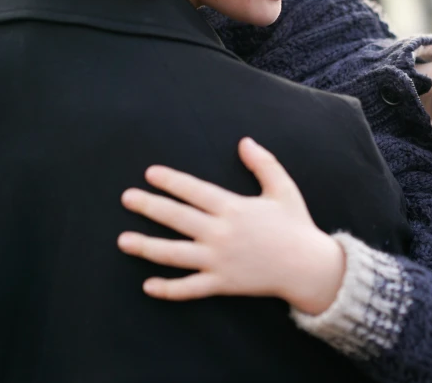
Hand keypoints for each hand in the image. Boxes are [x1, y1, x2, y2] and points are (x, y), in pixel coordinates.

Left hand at [117, 138, 345, 314]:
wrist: (308, 266)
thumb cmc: (296, 225)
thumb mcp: (283, 189)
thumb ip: (264, 163)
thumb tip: (244, 141)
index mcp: (234, 208)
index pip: (194, 191)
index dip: (171, 181)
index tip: (150, 174)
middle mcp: (221, 233)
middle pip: (177, 218)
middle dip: (149, 206)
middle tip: (127, 198)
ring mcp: (219, 260)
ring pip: (175, 254)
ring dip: (147, 247)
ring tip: (123, 241)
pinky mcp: (222, 283)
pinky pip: (190, 288)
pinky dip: (169, 289)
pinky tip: (148, 286)